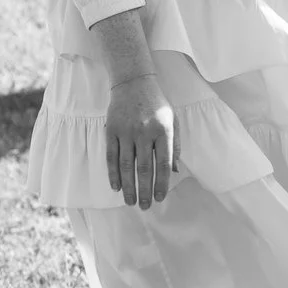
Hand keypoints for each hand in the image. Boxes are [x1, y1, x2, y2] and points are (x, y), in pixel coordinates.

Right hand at [104, 73, 175, 209]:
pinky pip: (111, 157)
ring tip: (130, 201)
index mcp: (163, 130)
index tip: (160, 198)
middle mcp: (145, 132)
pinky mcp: (111, 130)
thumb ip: (176, 145)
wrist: (133, 81)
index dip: (162, 183)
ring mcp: (126, 131)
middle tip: (145, 206)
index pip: (163, 163)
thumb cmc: (157, 103)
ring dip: (128, 187)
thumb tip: (175, 172)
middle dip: (144, 190)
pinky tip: (116, 186)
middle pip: (144, 168)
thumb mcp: (173, 120)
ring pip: (127, 166)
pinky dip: (113, 173)